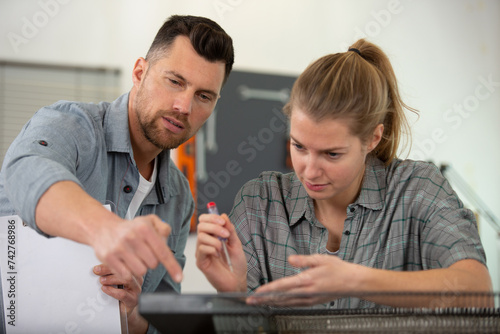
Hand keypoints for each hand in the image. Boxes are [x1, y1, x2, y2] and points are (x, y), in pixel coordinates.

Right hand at [91, 214, 181, 283]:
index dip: (172, 266)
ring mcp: (119, 248)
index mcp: (144, 228)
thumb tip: (166, 238)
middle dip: (151, 261)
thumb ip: (163, 228)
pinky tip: (125, 262)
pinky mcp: (108, 257)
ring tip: (134, 258)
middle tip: (143, 253)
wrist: (103, 227)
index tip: (179, 277)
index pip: (162, 252)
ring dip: (140, 267)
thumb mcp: (149, 221)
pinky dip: (128, 272)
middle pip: (153, 264)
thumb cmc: (130, 227)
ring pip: (140, 271)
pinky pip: (126, 275)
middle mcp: (132, 237)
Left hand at [94, 264, 146, 333]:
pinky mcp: (134, 300)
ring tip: (101, 280)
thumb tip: (97, 267)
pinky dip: (112, 291)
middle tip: (97, 271)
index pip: (123, 262)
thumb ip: (109, 272)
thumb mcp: (113, 280)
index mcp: (132, 270)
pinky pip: (123, 294)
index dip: (111, 260)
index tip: (100, 262)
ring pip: (127, 279)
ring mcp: (136, 289)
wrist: (122, 311)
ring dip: (112, 279)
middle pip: (126, 269)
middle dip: (109, 269)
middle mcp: (137, 278)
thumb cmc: (117, 294)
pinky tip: (105, 289)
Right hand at [196, 213, 246, 291]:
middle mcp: (205, 242)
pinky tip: (218, 255)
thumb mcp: (236, 243)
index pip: (205, 221)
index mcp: (213, 236)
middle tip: (225, 234)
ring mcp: (202, 252)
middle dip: (214, 227)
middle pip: (201, 226)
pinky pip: (202, 249)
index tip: (222, 221)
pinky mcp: (201, 262)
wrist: (237, 281)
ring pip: (201, 237)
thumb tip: (223, 216)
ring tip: (223, 247)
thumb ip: (230, 230)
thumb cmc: (236, 264)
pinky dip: (212, 249)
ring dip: (215, 239)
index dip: (211, 217)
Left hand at [247, 254, 364, 305]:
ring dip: (271, 303)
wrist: (353, 283)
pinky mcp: (312, 302)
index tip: (257, 292)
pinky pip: (294, 305)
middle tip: (250, 301)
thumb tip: (290, 259)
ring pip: (286, 303)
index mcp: (307, 280)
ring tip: (259, 303)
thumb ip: (303, 260)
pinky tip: (276, 304)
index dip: (269, 289)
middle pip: (281, 297)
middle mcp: (307, 292)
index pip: (283, 286)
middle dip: (264, 299)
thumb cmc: (338, 269)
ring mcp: (309, 299)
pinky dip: (282, 305)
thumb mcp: (321, 259)